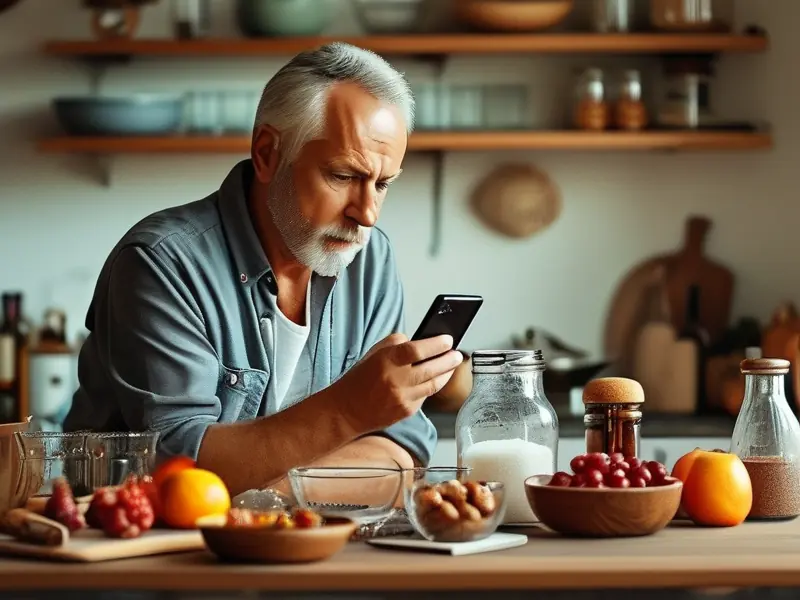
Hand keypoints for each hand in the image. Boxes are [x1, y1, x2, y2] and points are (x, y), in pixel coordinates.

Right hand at [332, 333, 463, 435]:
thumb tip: (418, 341)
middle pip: (432, 368)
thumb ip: (395, 344)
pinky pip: (426, 396)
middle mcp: (396, 380)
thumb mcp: (373, 354)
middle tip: (457, 354)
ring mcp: (403, 398)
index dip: (436, 344)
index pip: (418, 349)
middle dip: (449, 360)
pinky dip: (433, 386)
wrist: (345, 411)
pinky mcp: (406, 411)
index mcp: (386, 361)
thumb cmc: (358, 380)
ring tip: (453, 364)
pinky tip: (437, 379)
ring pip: (434, 384)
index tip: (448, 340)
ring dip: (447, 373)